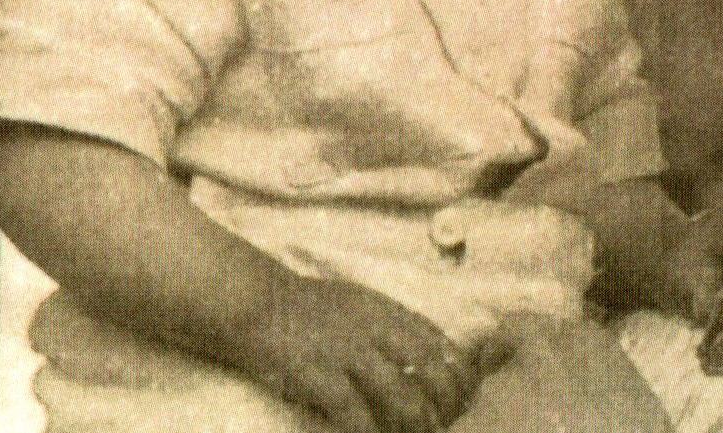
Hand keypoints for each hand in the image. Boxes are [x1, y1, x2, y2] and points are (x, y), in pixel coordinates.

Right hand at [231, 268, 500, 432]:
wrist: (259, 301)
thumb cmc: (309, 307)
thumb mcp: (360, 302)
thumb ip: (394, 324)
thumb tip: (433, 353)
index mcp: (386, 310)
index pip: (441, 343)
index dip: (459, 375)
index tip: (462, 399)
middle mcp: (374, 327)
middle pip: (431, 369)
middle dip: (445, 403)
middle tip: (442, 424)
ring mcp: (347, 350)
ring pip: (400, 395)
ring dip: (414, 423)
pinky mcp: (319, 373)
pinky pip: (354, 412)